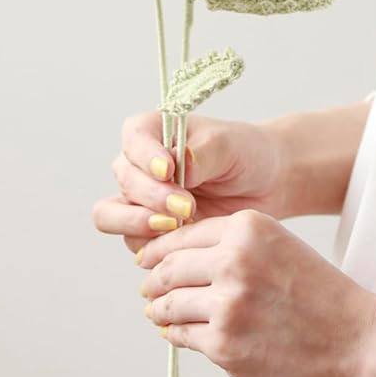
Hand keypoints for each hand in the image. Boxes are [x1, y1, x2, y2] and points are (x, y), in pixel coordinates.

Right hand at [93, 110, 289, 256]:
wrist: (264, 184)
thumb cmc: (244, 153)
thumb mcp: (228, 146)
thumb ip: (200, 154)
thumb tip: (178, 165)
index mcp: (152, 131)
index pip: (133, 138)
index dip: (145, 156)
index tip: (169, 170)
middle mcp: (139, 165)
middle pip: (124, 180)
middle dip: (152, 196)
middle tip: (186, 207)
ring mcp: (139, 199)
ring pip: (111, 214)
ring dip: (138, 223)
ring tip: (174, 226)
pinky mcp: (148, 230)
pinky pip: (133, 241)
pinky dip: (151, 245)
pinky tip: (181, 242)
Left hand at [136, 208, 375, 376]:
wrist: (359, 341)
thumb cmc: (322, 296)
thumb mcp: (279, 247)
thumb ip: (233, 246)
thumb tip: (176, 260)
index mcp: (248, 227)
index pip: (183, 234)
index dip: (160, 249)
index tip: (148, 259)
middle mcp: (233, 260)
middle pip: (168, 268)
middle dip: (153, 280)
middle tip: (148, 289)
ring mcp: (227, 305)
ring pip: (169, 304)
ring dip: (159, 311)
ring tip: (158, 313)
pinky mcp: (225, 345)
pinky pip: (183, 336)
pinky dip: (175, 334)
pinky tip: (176, 333)